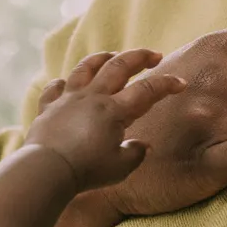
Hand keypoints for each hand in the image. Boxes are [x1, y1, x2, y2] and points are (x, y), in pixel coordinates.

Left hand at [23, 50, 185, 191]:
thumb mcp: (120, 167)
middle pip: (119, 66)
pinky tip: (66, 83)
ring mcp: (68, 99)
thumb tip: (142, 146)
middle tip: (153, 55)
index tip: (180, 83)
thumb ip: (134, 153)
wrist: (47, 170)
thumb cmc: (86, 171)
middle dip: (139, 57)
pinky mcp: (48, 107)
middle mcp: (92, 97)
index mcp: (114, 110)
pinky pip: (55, 88)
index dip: (166, 85)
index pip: (147, 91)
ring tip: (111, 55)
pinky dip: (62, 83)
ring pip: (86, 67)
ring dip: (102, 58)